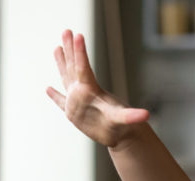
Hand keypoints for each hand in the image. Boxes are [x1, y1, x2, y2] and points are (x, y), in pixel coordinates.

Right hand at [46, 29, 149, 147]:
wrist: (122, 137)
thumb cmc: (124, 127)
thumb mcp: (124, 120)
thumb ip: (131, 116)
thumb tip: (146, 115)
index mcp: (92, 91)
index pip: (84, 69)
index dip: (80, 52)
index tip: (77, 34)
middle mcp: (83, 92)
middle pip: (74, 67)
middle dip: (70, 49)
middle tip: (67, 30)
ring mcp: (78, 102)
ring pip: (67, 78)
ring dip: (62, 63)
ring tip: (57, 48)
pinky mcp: (74, 114)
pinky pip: (61, 102)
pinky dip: (55, 96)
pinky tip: (48, 89)